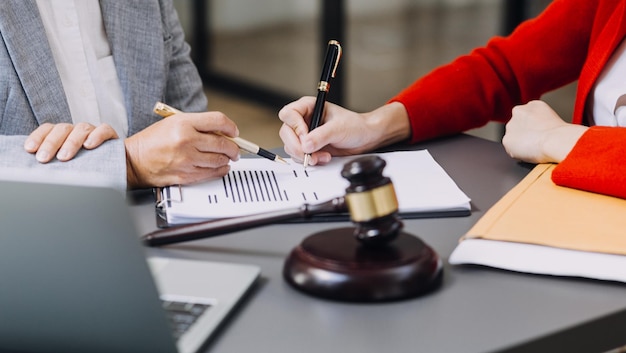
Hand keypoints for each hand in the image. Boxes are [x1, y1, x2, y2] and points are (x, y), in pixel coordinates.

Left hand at [24, 122, 118, 162]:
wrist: (117, 170)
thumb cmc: (88, 170)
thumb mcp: (68, 168)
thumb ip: (55, 167)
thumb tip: (36, 177)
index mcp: (63, 136)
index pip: (48, 129)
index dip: (38, 137)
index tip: (30, 150)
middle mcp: (76, 131)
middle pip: (62, 129)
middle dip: (51, 143)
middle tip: (43, 159)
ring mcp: (93, 132)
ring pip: (81, 128)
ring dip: (71, 142)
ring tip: (64, 157)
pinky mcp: (110, 135)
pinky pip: (104, 129)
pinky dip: (96, 136)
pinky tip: (89, 146)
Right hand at [124, 111, 240, 187]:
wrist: (133, 160)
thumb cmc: (152, 141)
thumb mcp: (173, 123)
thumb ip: (197, 125)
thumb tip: (221, 133)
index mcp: (183, 123)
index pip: (218, 120)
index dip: (230, 126)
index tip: (234, 132)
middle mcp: (186, 141)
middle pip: (222, 143)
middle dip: (234, 147)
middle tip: (236, 149)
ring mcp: (187, 160)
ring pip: (219, 160)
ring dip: (228, 159)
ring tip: (228, 157)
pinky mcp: (186, 175)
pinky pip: (211, 173)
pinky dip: (221, 170)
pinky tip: (222, 167)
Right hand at [278, 97, 410, 165]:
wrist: (364, 138)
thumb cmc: (355, 126)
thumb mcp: (339, 128)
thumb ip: (321, 136)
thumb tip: (305, 144)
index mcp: (308, 107)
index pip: (289, 114)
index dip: (295, 126)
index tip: (305, 136)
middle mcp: (304, 120)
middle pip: (286, 132)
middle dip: (296, 145)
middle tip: (309, 153)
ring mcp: (304, 135)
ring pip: (290, 146)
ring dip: (304, 155)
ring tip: (322, 156)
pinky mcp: (308, 147)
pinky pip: (299, 156)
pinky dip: (309, 160)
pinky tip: (323, 158)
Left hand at [502, 100, 586, 162]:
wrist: (555, 140)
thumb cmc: (561, 134)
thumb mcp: (554, 120)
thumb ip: (541, 121)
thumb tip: (540, 131)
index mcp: (533, 105)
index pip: (528, 118)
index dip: (534, 128)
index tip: (541, 134)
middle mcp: (518, 111)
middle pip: (518, 126)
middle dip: (525, 134)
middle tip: (537, 142)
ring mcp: (511, 126)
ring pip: (513, 138)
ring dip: (521, 144)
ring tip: (535, 148)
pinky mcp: (507, 140)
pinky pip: (511, 149)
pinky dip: (518, 153)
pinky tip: (529, 153)